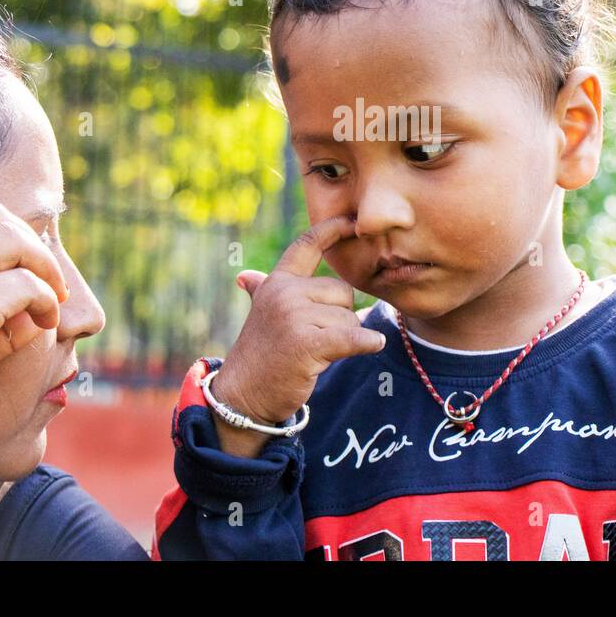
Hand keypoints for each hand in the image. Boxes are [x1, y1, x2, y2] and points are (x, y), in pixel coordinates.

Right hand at [0, 198, 69, 473]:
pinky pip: (24, 284)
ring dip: (44, 267)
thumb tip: (27, 277)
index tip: (26, 268)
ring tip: (53, 302)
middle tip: (50, 280)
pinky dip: (46, 300)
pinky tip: (47, 323)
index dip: (5, 235)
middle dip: (29, 242)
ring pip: (10, 240)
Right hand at [210, 215, 383, 449]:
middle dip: (340, 316)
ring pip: (349, 317)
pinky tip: (373, 345)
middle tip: (315, 339)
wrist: (242, 395)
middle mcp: (284, 292)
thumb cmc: (260, 355)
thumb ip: (261, 290)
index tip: (352, 221)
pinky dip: (367, 343)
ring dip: (342, 338)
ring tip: (314, 353)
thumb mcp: (261, 315)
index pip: (307, 245)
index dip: (332, 229)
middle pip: (343, 292)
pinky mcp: (307, 343)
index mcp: (277, 282)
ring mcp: (294, 316)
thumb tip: (246, 276)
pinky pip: (352, 336)